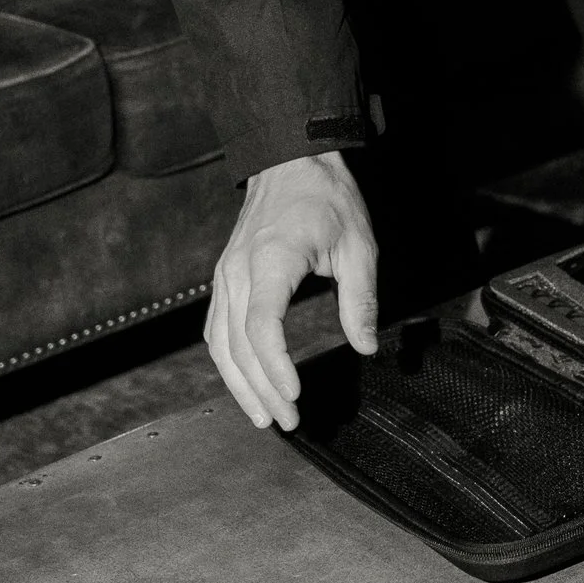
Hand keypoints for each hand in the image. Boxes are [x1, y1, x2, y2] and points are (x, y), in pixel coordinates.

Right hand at [206, 150, 378, 432]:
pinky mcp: (224, 278)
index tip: (294, 396)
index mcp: (271, 260)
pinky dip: (228, 362)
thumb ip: (361, 299)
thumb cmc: (327, 199)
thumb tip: (366, 346)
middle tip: (288, 422)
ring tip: (263, 417)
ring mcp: (225, 275)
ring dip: (239, 385)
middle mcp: (238, 271)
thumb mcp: (358, 245)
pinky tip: (245, 384)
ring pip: (220, 343)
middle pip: (238, 345)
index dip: (275, 368)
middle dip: (261, 390)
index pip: (262, 327)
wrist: (290, 161)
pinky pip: (217, 329)